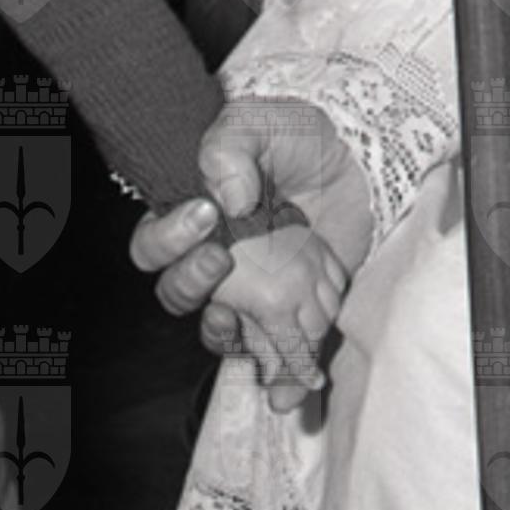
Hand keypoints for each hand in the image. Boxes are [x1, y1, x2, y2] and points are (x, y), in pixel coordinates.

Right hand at [131, 99, 372, 402]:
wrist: (354, 159)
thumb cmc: (294, 136)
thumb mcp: (256, 124)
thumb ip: (232, 148)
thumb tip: (230, 197)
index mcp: (191, 213)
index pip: (154, 242)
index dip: (169, 239)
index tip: (206, 215)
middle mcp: (215, 256)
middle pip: (179, 293)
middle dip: (193, 284)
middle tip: (222, 261)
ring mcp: (254, 288)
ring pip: (222, 331)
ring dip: (230, 340)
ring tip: (249, 334)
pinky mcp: (294, 308)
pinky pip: (280, 351)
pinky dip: (286, 376)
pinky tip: (295, 386)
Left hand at [213, 222, 350, 413]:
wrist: (224, 218)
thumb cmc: (219, 267)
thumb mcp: (230, 312)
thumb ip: (260, 351)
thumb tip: (284, 394)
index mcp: (275, 302)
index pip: (297, 353)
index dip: (297, 378)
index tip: (295, 396)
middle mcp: (301, 281)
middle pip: (317, 332)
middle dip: (307, 352)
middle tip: (299, 369)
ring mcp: (313, 260)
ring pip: (332, 308)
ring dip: (320, 324)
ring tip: (303, 335)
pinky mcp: (318, 244)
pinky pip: (336, 280)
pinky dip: (328, 295)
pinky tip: (313, 302)